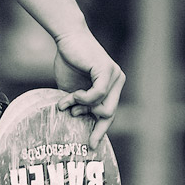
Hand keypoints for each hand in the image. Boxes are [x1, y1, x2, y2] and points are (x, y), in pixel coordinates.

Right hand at [53, 31, 124, 148]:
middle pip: (109, 115)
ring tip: (70, 101)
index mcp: (112, 87)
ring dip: (84, 108)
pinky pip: (98, 95)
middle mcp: (118, 81)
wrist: (67, 38)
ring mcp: (115, 76)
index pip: (108, 114)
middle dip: (92, 122)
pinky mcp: (107, 71)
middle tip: (76, 120)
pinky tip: (74, 95)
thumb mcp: (73, 90)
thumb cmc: (69, 61)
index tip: (92, 146)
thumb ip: (79, 105)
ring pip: (104, 108)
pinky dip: (84, 99)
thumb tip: (76, 121)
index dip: (100, 131)